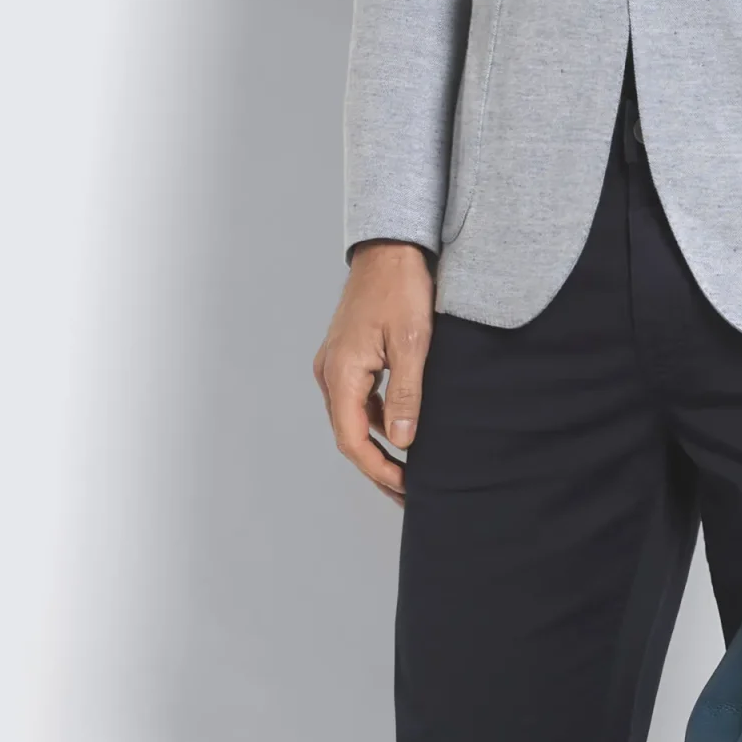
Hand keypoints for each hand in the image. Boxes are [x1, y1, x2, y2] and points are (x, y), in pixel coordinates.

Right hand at [313, 241, 434, 502]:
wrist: (390, 250)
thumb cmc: (401, 289)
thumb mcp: (412, 344)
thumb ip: (405, 395)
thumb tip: (402, 442)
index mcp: (341, 373)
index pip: (352, 439)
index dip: (378, 469)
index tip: (405, 488)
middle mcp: (330, 373)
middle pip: (349, 434)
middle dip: (378, 466)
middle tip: (408, 492)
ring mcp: (336, 365)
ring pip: (353, 419)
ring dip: (377, 446)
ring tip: (408, 469)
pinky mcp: (348, 358)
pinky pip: (358, 400)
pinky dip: (377, 421)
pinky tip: (403, 431)